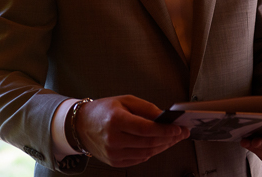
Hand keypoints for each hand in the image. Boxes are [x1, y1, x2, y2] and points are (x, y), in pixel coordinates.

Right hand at [75, 95, 189, 166]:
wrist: (81, 125)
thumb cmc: (103, 111)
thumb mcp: (124, 100)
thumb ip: (146, 108)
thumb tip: (164, 117)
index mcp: (116, 120)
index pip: (147, 129)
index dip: (165, 130)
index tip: (178, 129)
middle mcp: (114, 139)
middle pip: (150, 142)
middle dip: (169, 139)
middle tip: (180, 134)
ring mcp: (114, 153)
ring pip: (147, 153)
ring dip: (163, 146)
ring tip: (172, 139)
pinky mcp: (115, 162)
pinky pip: (140, 159)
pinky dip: (151, 152)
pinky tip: (157, 144)